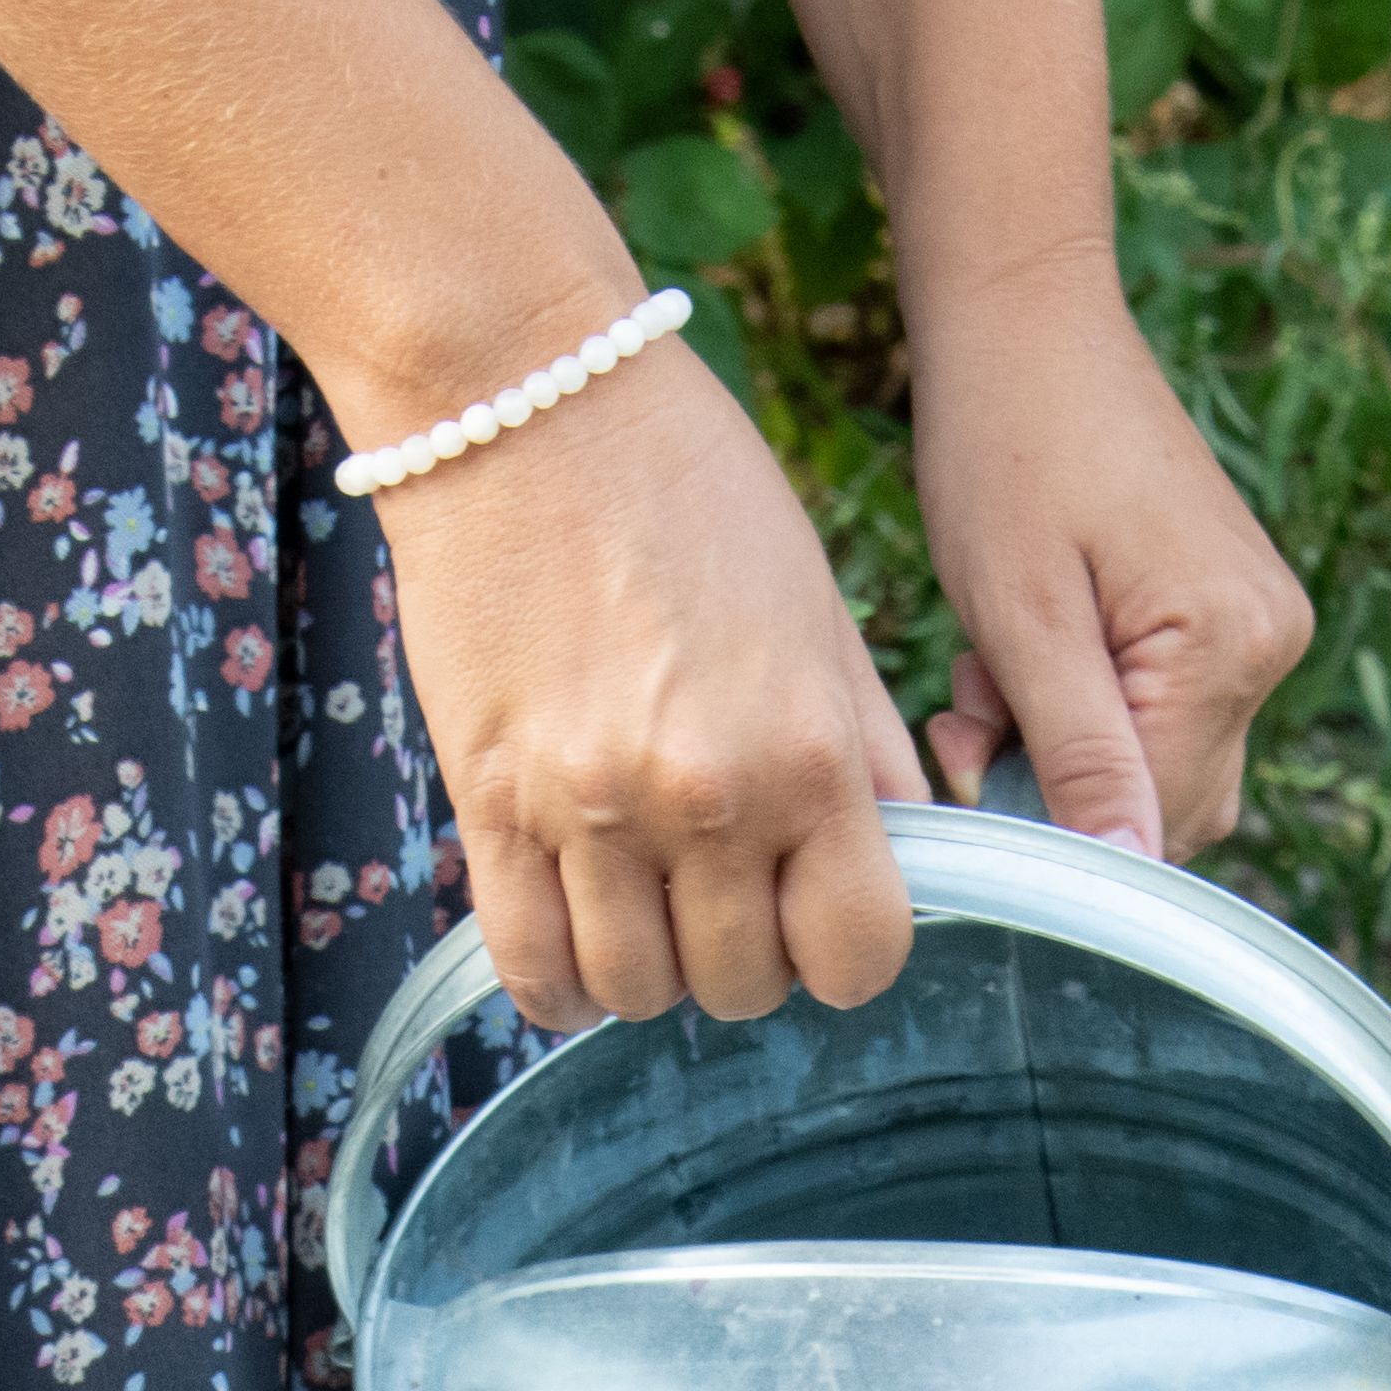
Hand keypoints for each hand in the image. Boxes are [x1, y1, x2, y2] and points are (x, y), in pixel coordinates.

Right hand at [369, 345, 929, 1029]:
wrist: (524, 396)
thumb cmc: (686, 484)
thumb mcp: (819, 609)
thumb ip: (866, 747)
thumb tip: (900, 856)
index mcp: (811, 750)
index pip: (859, 956)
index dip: (843, 949)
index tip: (820, 909)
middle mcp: (706, 799)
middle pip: (742, 986)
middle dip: (744, 954)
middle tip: (726, 884)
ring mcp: (589, 810)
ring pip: (636, 993)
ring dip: (650, 965)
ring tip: (646, 896)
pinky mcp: (489, 804)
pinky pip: (529, 968)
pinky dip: (561, 978)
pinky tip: (577, 927)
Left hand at [904, 277, 1308, 858]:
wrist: (1027, 324)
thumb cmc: (1007, 448)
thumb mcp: (1023, 618)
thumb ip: (1079, 754)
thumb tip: (1126, 871)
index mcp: (1231, 646)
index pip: (1155, 821)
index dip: (1054, 816)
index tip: (969, 751)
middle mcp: (1270, 644)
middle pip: (1165, 804)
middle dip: (1057, 779)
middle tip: (974, 697)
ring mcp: (1257, 626)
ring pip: (1155, 762)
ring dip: (1062, 742)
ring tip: (996, 656)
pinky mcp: (1228, 611)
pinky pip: (1160, 709)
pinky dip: (1085, 700)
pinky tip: (1032, 640)